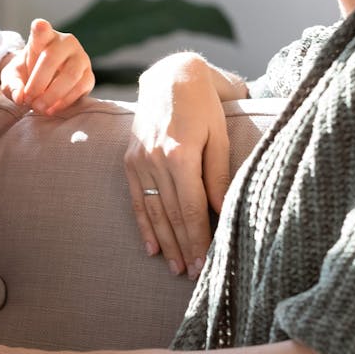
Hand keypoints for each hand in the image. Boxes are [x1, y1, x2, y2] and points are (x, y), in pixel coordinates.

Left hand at [0, 19, 94, 114]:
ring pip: (71, 75)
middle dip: (39, 82)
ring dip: (53, 94)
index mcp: (43, 37)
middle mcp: (65, 42)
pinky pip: (81, 87)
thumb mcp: (13, 78)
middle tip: (29, 100)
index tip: (40, 26)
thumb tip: (20, 97)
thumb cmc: (27, 74)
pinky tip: (51, 109)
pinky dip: (65, 101)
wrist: (44, 82)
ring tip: (39, 107)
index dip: (41, 28)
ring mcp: (80, 57)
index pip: (42, 28)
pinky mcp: (89, 75)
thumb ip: (12, 86)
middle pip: (53, 58)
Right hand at [124, 52, 230, 278]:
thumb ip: (219, 176)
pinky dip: (143, 224)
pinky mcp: (130, 158)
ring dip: (165, 242)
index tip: (207, 264)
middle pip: (171, 214)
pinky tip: (151, 247)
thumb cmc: (203, 106)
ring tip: (176, 267)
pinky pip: (136, 197)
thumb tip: (224, 213)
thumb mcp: (218, 136)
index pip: (191, 208)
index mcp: (180, 154)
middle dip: (184, 247)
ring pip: (152, 210)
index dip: (198, 239)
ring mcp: (139, 159)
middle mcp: (155, 159)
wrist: (170, 77)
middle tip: (195, 276)